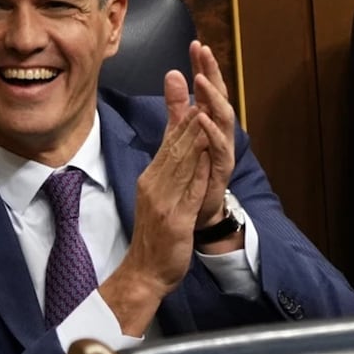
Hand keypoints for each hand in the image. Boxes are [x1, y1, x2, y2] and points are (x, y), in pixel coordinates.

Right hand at [98, 73, 210, 333]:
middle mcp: (155, 184)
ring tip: (205, 106)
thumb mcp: (160, 199)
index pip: (169, 140)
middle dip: (188, 111)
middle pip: (175, 143)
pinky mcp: (176, 220)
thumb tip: (179, 148)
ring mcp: (165, 201)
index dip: (181, 111)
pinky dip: (199, 170)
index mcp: (152, 178)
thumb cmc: (155, 238)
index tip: (191, 83)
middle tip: (198, 81)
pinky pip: (190, 191)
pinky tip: (208, 154)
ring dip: (195, 133)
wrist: (144, 273)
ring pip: (182, 162)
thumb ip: (169, 173)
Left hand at [189, 41, 235, 228]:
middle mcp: (220, 133)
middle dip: (212, 74)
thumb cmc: (192, 173)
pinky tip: (202, 118)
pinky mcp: (221, 169)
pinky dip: (212, 133)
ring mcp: (223, 150)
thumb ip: (177, 107)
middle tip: (204, 51)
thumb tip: (173, 73)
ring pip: (223, 120)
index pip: (207, 89)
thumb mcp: (180, 134)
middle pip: (219, 97)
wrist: (195, 213)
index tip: (196, 44)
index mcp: (209, 123)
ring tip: (201, 80)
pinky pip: (219, 148)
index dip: (203, 67)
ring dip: (213, 99)